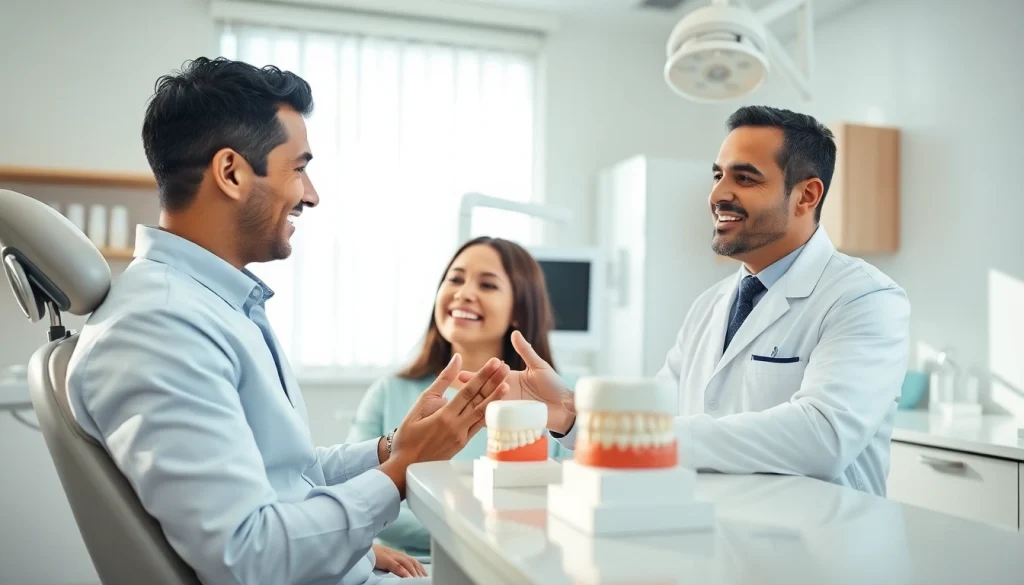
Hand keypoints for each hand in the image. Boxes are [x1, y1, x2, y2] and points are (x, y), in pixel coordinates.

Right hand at [372, 544, 426, 577]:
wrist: (357, 545)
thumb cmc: (368, 555)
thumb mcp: (382, 561)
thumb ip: (392, 565)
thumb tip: (401, 574)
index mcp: (395, 553)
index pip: (412, 560)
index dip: (420, 568)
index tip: (425, 575)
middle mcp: (394, 553)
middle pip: (412, 561)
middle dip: (420, 571)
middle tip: (427, 579)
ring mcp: (390, 554)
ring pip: (407, 563)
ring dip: (415, 572)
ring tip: (421, 580)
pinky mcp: (384, 558)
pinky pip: (397, 566)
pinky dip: (404, 572)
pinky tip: (409, 578)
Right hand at [380, 354, 508, 495]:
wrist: (405, 466)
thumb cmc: (408, 434)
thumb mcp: (421, 403)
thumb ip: (441, 381)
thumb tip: (457, 360)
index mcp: (445, 416)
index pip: (469, 392)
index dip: (483, 375)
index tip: (494, 362)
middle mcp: (457, 427)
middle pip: (480, 401)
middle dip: (494, 383)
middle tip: (506, 367)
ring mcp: (462, 437)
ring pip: (483, 415)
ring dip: (496, 398)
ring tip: (508, 384)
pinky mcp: (463, 444)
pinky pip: (479, 426)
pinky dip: (489, 415)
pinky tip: (497, 406)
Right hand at [459, 331, 574, 432]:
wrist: (566, 406)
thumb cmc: (554, 385)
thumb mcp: (539, 366)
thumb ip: (525, 351)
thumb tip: (514, 333)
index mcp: (510, 379)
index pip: (489, 376)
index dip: (475, 375)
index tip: (460, 373)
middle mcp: (507, 393)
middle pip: (484, 391)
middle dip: (470, 390)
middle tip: (454, 389)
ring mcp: (510, 407)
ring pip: (488, 406)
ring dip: (477, 405)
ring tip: (462, 406)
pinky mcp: (515, 419)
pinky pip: (499, 420)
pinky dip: (488, 420)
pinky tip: (476, 421)